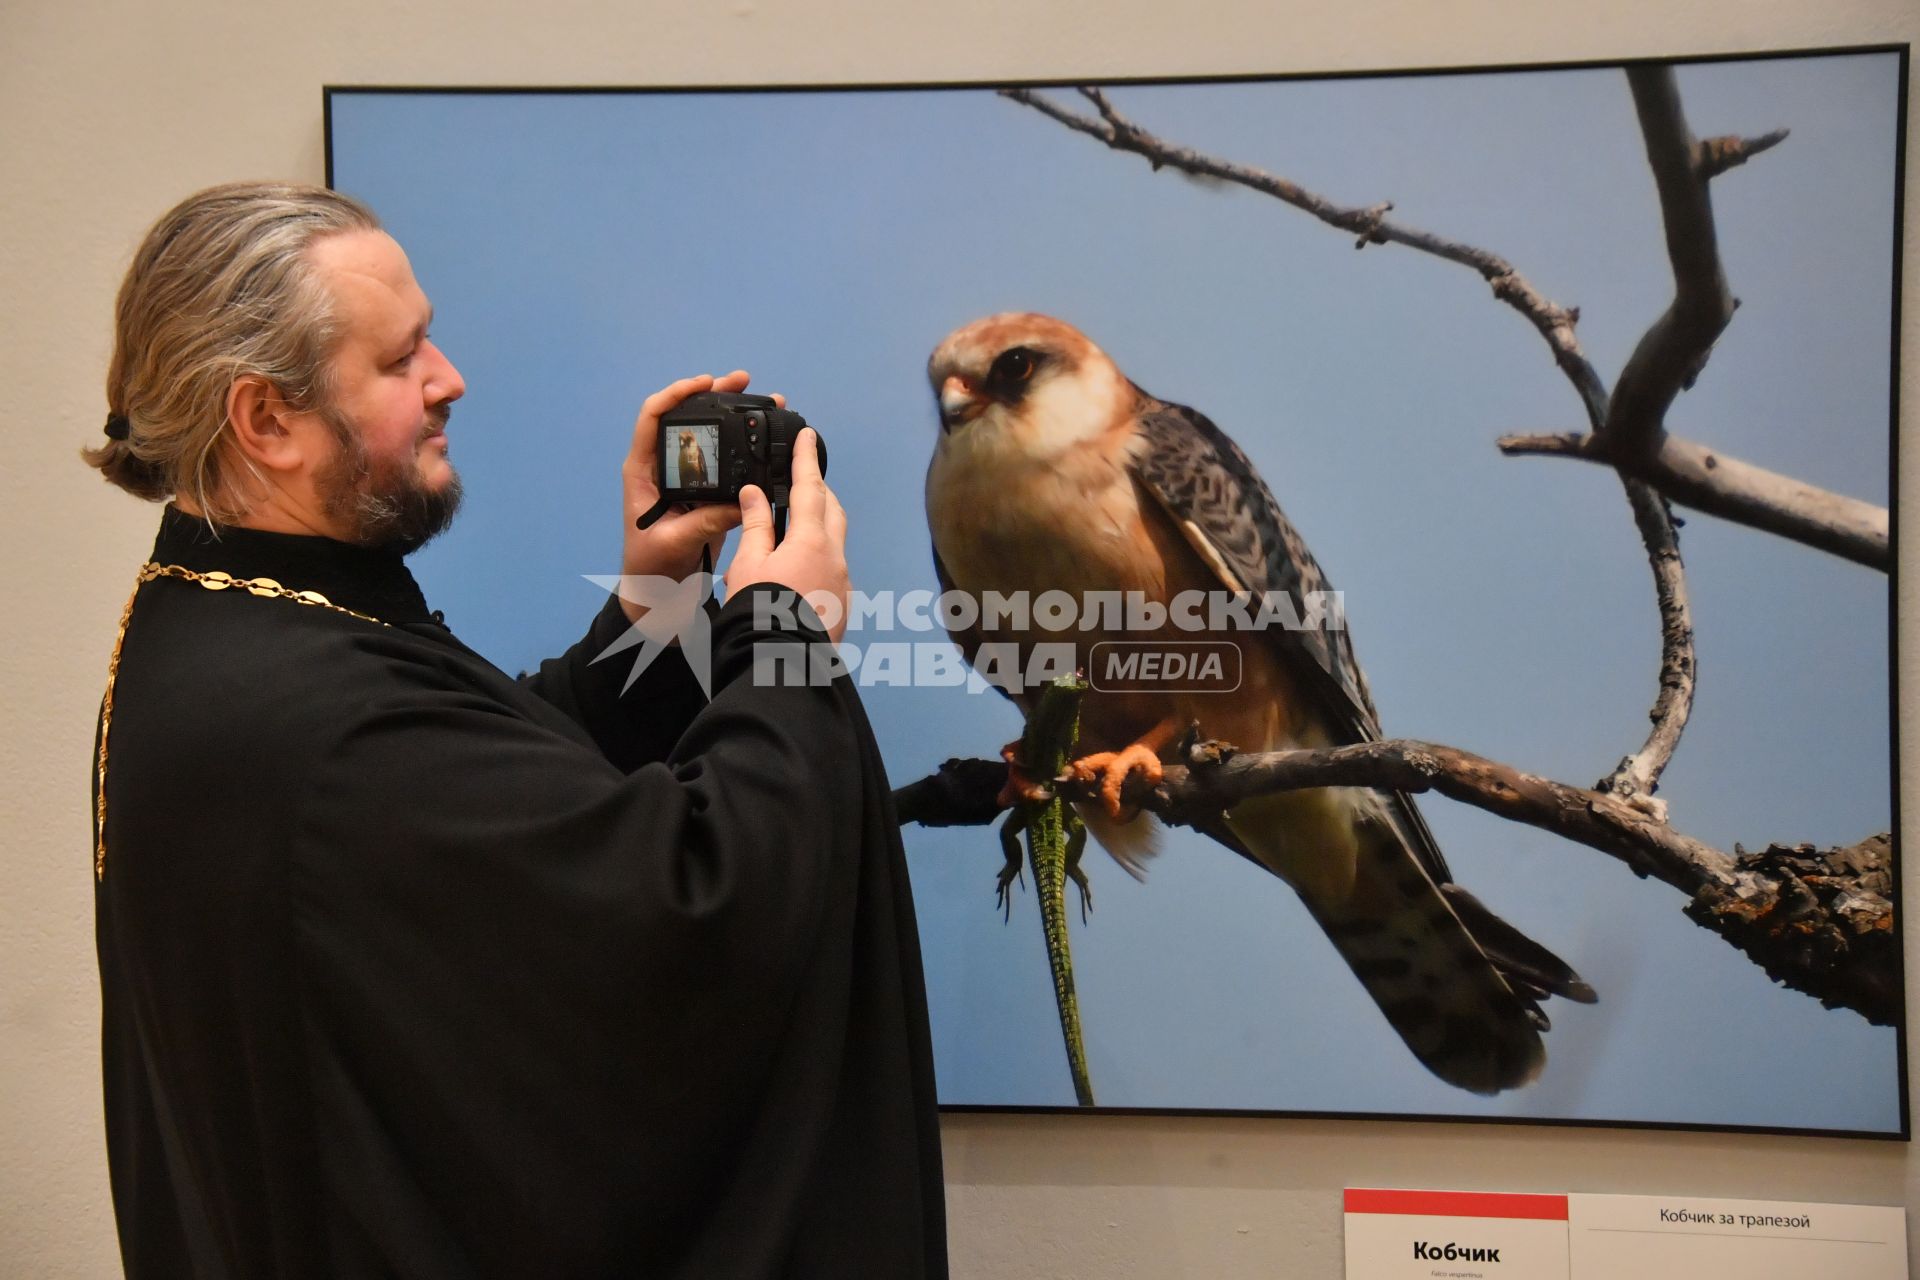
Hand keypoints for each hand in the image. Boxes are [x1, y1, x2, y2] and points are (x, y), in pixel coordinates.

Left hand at [620, 370, 776, 622]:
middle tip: (744, 381)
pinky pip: (724, 462)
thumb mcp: (675, 543)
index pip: (653, 418)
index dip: (676, 395)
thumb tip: (741, 503)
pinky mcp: (707, 493)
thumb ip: (705, 521)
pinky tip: (766, 440)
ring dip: (734, 416)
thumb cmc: (650, 569)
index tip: (705, 384)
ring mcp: (687, 478)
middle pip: (686, 418)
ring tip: (765, 401)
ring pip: (708, 436)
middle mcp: (664, 467)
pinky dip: (744, 448)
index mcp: (644, 471)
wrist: (658, 595)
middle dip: (714, 395)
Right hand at [724, 428, 849, 643]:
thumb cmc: (759, 612)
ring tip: (793, 524)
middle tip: (801, 479)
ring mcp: (843, 581)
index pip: (810, 487)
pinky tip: (798, 566)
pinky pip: (834, 567)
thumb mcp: (748, 564)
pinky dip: (819, 555)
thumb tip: (755, 494)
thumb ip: (755, 525)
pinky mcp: (843, 604)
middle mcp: (836, 556)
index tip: (806, 435)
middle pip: (832, 510)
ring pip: (836, 539)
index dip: (805, 458)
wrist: (782, 665)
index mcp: (811, 539)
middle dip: (818, 490)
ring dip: (819, 524)